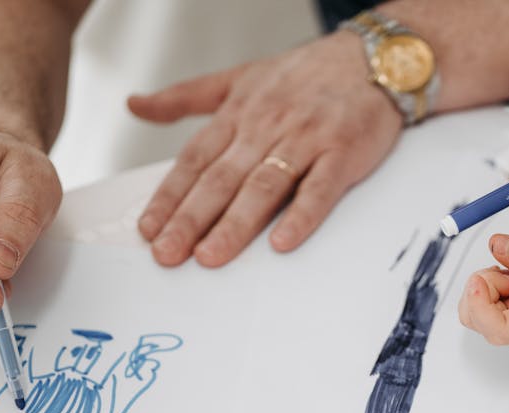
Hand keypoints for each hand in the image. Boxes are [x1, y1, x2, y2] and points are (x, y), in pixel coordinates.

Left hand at [128, 31, 403, 267]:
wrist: (373, 59)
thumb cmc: (307, 75)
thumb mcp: (239, 77)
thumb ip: (186, 96)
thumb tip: (136, 105)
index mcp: (239, 113)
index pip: (195, 160)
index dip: (170, 196)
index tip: (150, 229)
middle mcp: (267, 126)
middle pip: (222, 178)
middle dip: (191, 219)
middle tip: (169, 253)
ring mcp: (306, 139)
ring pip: (263, 186)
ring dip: (235, 224)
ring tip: (211, 256)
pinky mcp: (343, 152)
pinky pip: (320, 188)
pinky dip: (302, 216)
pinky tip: (282, 242)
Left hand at [458, 233, 508, 344]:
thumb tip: (494, 244)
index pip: (496, 329)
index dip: (480, 303)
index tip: (487, 275)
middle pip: (478, 321)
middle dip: (480, 289)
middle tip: (507, 269)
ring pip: (480, 311)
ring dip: (488, 284)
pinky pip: (493, 300)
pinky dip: (496, 282)